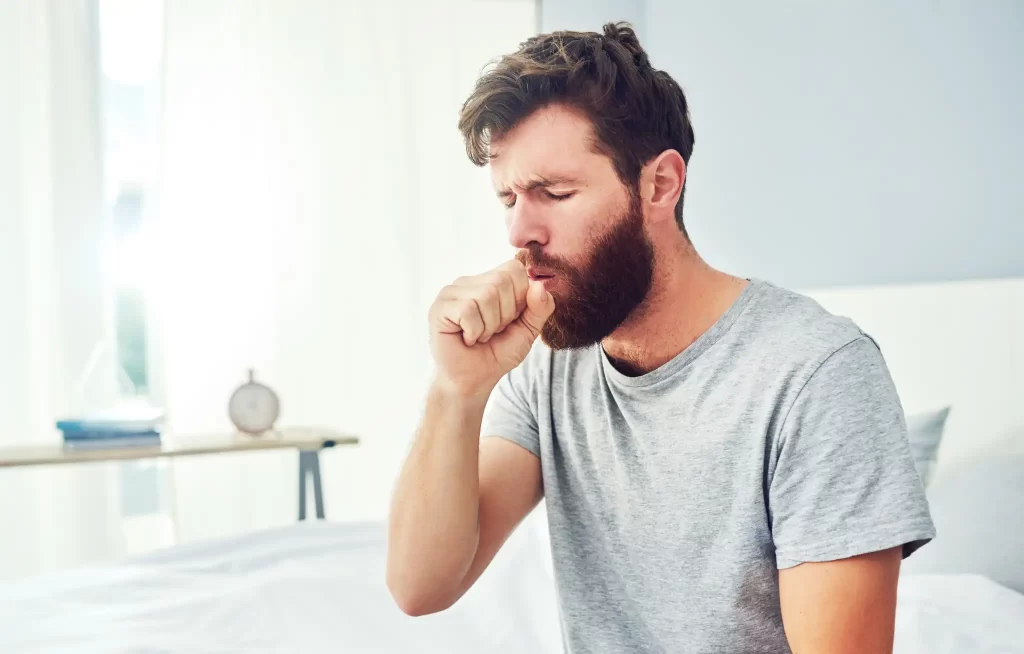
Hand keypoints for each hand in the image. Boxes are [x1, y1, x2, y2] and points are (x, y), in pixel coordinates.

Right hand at [428, 259, 554, 396]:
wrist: (473, 381)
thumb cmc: (497, 353)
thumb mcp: (528, 330)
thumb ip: (540, 308)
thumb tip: (540, 285)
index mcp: (489, 280)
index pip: (514, 269)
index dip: (520, 298)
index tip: (509, 320)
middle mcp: (468, 282)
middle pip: (501, 281)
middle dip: (505, 315)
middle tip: (492, 331)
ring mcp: (451, 293)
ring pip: (485, 295)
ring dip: (489, 326)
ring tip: (479, 335)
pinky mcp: (439, 308)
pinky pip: (467, 310)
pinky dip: (474, 331)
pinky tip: (466, 338)